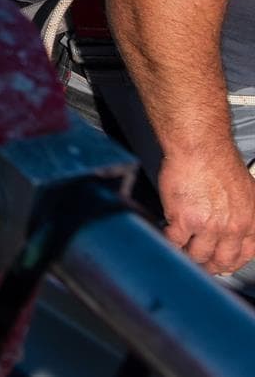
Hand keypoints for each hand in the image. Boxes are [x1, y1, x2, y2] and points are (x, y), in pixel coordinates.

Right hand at [159, 147, 254, 274]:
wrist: (199, 147)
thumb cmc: (217, 160)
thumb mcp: (247, 190)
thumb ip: (242, 212)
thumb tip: (233, 223)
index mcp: (250, 220)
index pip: (244, 255)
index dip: (230, 263)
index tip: (221, 264)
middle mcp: (233, 227)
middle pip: (221, 261)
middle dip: (209, 266)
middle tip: (199, 263)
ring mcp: (209, 226)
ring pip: (197, 255)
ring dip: (187, 255)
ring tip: (180, 250)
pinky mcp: (184, 220)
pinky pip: (174, 242)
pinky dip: (169, 241)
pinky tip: (167, 234)